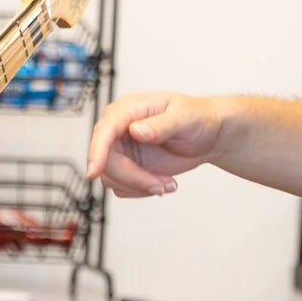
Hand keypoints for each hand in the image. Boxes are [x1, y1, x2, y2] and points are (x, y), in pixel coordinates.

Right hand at [86, 91, 225, 197]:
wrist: (207, 135)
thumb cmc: (197, 118)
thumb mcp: (185, 117)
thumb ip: (161, 124)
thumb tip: (135, 130)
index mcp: (129, 109)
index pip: (105, 130)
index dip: (97, 150)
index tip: (94, 171)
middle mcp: (119, 129)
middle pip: (106, 160)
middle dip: (133, 178)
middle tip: (163, 185)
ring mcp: (122, 149)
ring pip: (111, 178)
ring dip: (140, 186)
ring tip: (168, 183)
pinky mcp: (127, 166)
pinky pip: (122, 187)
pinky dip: (142, 190)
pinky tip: (163, 182)